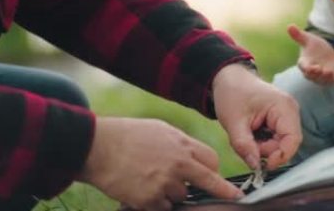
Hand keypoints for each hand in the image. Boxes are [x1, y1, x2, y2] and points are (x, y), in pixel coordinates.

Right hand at [78, 117, 241, 210]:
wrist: (98, 148)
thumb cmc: (128, 136)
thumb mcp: (161, 130)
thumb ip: (181, 144)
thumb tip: (194, 158)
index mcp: (182, 145)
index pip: (211, 160)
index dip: (214, 169)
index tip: (218, 176)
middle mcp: (178, 165)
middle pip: (208, 182)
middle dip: (222, 190)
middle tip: (234, 196)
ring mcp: (164, 184)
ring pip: (181, 196)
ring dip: (173, 193)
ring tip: (152, 179)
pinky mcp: (149, 200)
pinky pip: (162, 206)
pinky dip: (156, 202)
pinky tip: (142, 188)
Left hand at [212, 63, 300, 169]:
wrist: (228, 79)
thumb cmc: (232, 93)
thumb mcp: (233, 121)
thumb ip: (244, 146)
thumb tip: (255, 166)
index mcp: (284, 107)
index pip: (292, 140)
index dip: (280, 156)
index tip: (263, 166)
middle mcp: (290, 111)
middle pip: (287, 144)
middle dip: (267, 151)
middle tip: (247, 146)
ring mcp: (287, 115)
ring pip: (281, 144)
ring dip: (263, 147)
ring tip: (246, 135)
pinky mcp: (281, 120)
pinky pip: (276, 139)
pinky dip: (263, 142)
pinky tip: (251, 133)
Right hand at [287, 24, 333, 84]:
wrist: (328, 52)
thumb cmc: (315, 47)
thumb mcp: (308, 40)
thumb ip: (299, 35)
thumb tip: (290, 26)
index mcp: (304, 63)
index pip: (303, 66)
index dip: (305, 67)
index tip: (308, 66)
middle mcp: (310, 71)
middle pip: (310, 75)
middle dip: (313, 73)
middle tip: (316, 69)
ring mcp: (320, 76)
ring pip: (319, 79)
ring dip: (322, 76)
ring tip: (325, 72)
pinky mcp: (329, 78)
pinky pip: (329, 81)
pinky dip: (330, 78)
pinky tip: (331, 73)